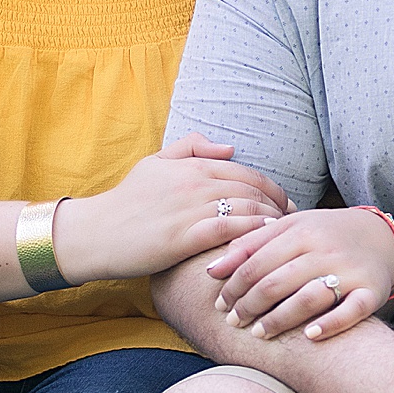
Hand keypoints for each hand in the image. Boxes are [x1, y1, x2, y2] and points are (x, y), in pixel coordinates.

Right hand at [52, 136, 291, 284]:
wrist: (96, 233)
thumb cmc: (126, 202)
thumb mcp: (154, 163)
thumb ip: (190, 147)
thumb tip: (230, 147)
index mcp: (190, 164)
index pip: (244, 172)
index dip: (271, 189)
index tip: (287, 205)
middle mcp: (193, 181)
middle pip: (251, 190)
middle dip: (279, 206)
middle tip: (297, 225)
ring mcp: (188, 208)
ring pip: (244, 208)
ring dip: (271, 222)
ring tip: (287, 238)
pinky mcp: (182, 235)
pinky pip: (227, 230)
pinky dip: (251, 234)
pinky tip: (265, 245)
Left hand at [205, 207, 393, 343]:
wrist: (381, 235)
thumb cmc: (324, 234)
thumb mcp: (289, 229)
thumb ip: (250, 245)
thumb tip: (211, 270)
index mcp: (299, 229)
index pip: (256, 260)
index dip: (233, 285)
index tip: (218, 305)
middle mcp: (323, 248)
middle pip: (277, 280)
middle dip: (249, 305)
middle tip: (233, 324)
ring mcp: (348, 270)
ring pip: (308, 296)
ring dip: (279, 319)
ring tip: (258, 335)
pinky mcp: (371, 291)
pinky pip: (350, 310)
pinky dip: (330, 324)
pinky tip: (310, 336)